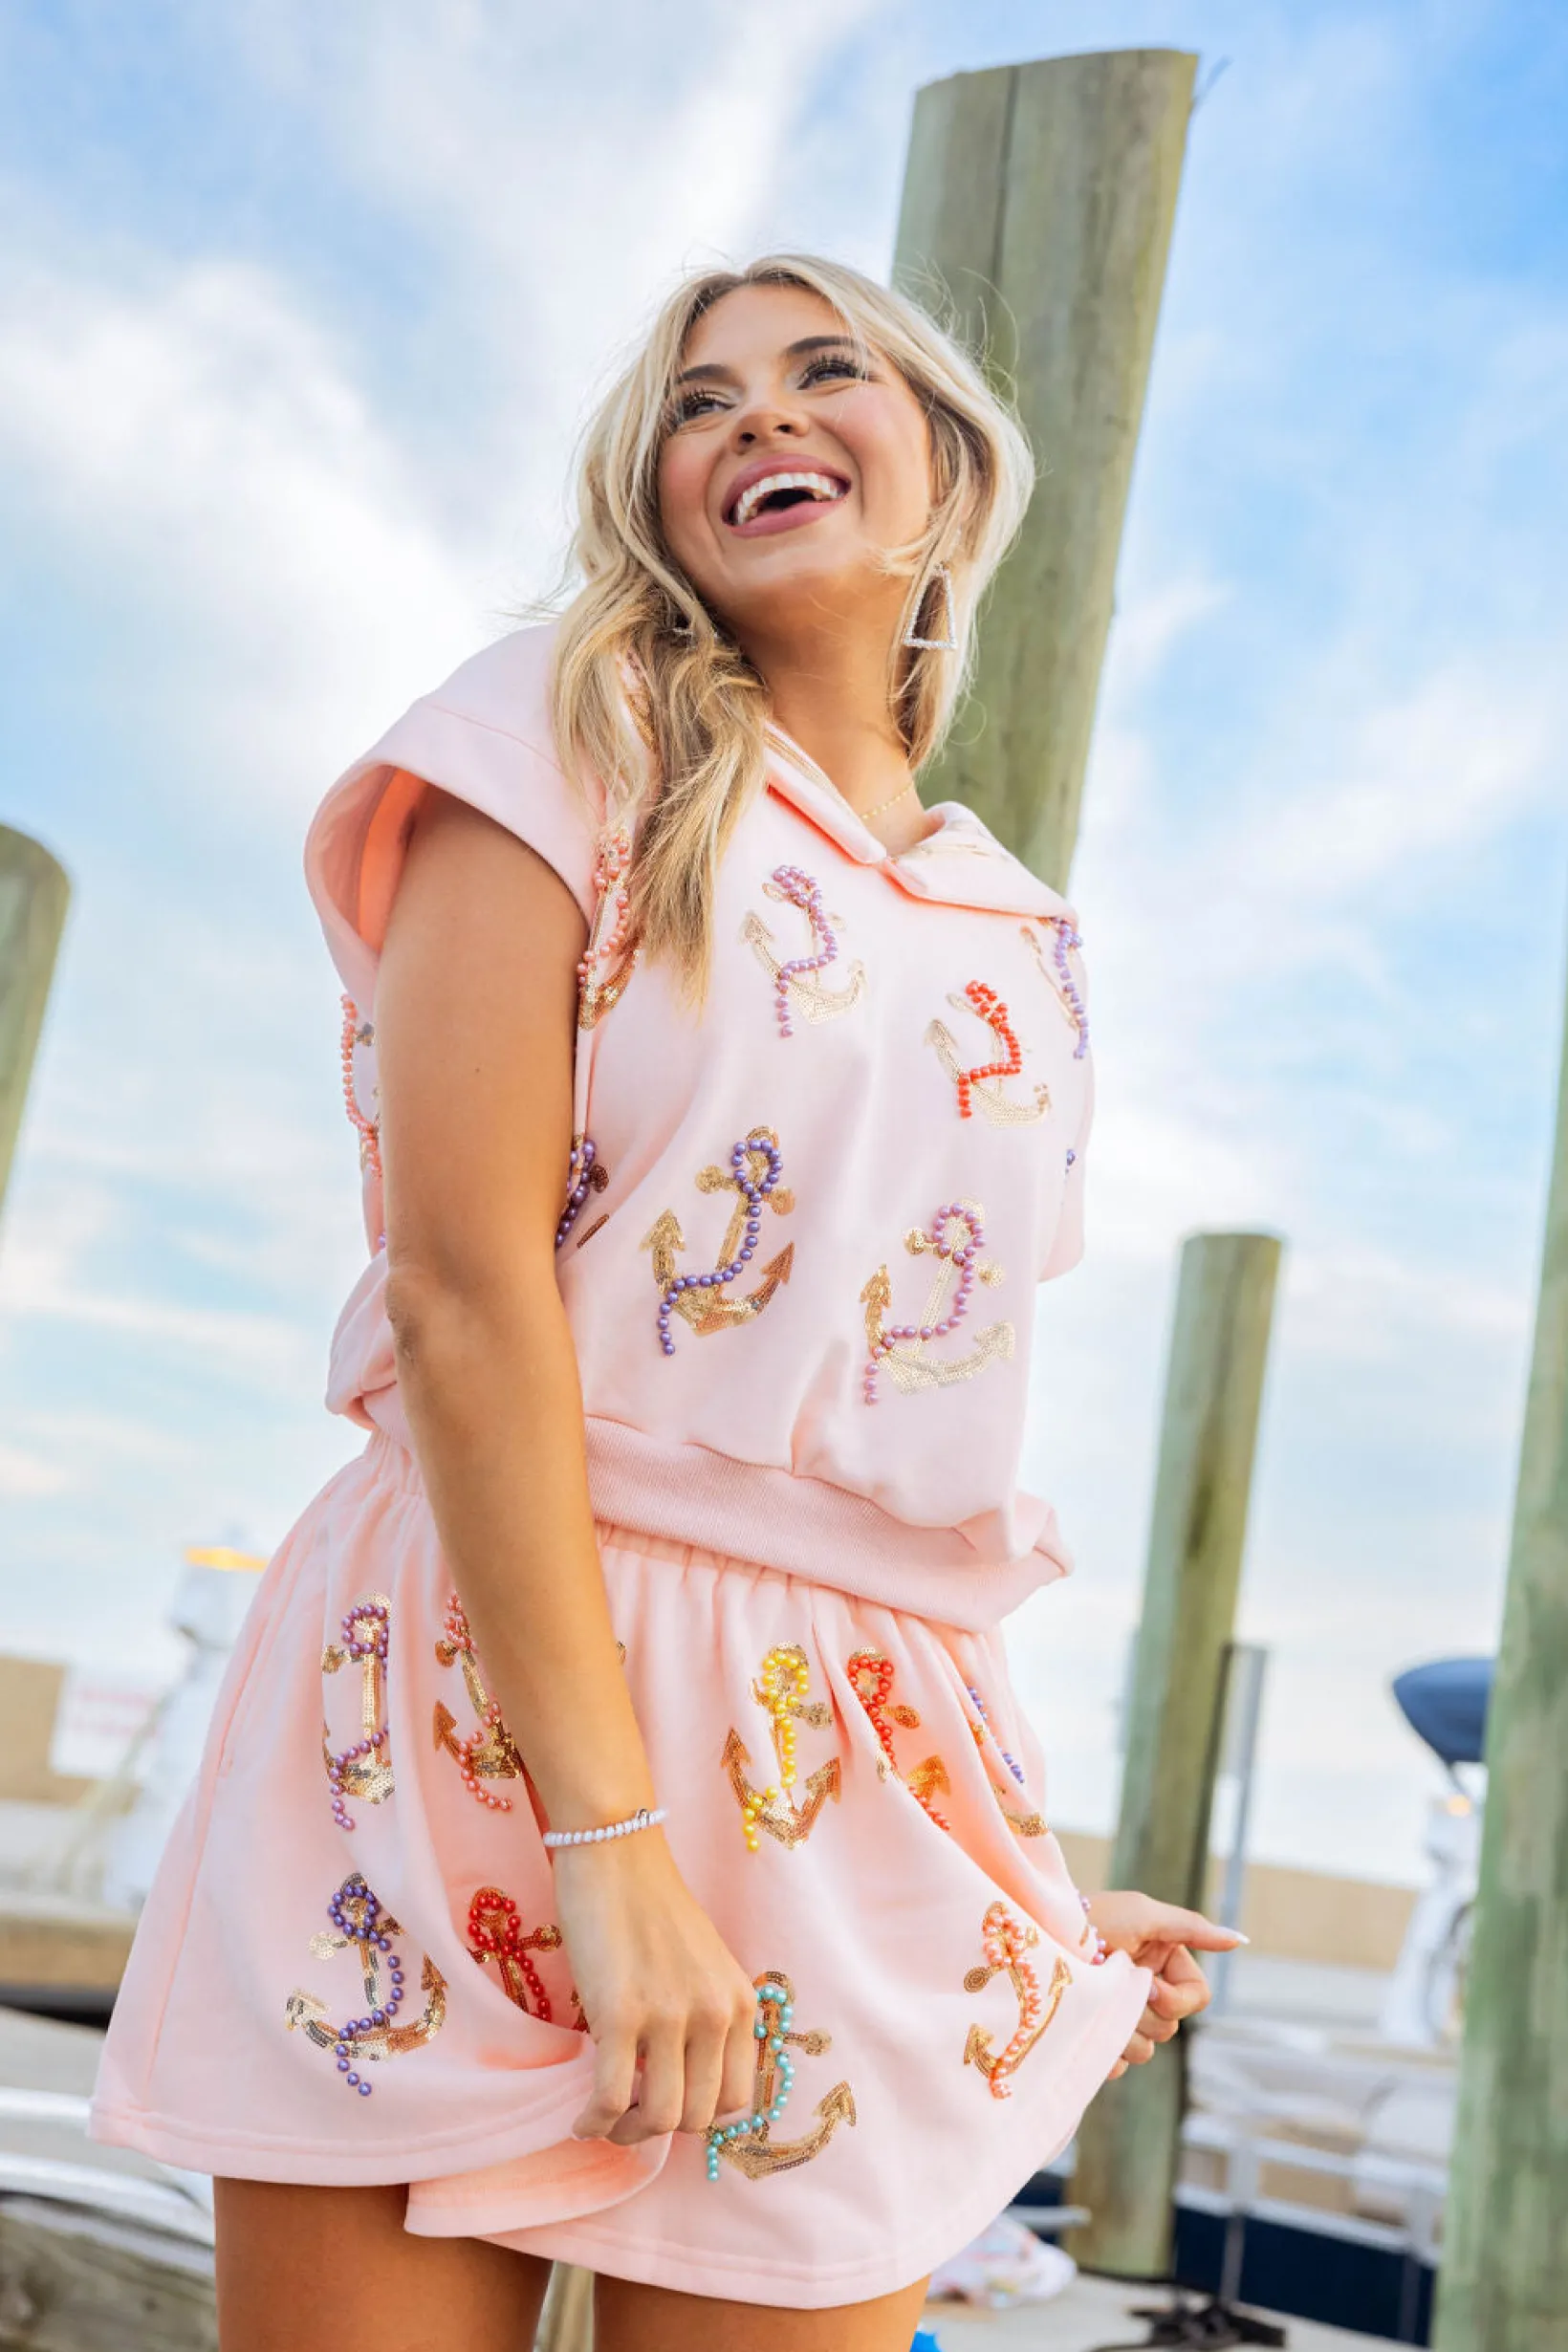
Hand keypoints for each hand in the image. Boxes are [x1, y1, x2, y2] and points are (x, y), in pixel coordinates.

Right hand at [554, 1832, 759, 2146]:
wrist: (616, 1855)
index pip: (738, 2098)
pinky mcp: (621, 2015)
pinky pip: (611, 2099)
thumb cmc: (652, 1907)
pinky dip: (594, 2122)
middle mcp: (716, 2013)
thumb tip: (679, 2084)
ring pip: (661, 2118)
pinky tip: (580, 2119)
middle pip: (700, 2117)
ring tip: (604, 2120)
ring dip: (628, 2132)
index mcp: (741, 2003)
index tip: (668, 2105)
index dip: (700, 2115)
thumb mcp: (704, 1967)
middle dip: (661, 2128)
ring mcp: (670, 2016)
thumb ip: (705, 2019)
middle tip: (629, 2117)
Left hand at [1085, 1891, 1244, 2079]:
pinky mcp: (1097, 2042)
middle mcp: (1145, 1993)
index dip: (1177, 1999)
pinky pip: (1117, 2065)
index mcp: (1163, 1965)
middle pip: (1171, 2028)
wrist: (1040, 1939)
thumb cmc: (1092, 1918)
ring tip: (1095, 2006)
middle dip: (1144, 2012)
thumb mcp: (1144, 1914)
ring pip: (1146, 2051)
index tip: (1148, 1985)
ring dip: (1122, 2031)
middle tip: (1114, 1990)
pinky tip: (1086, 2027)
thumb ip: (1192, 1928)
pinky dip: (1103, 2051)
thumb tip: (1239, 1938)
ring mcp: (1121, 2019)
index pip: (1197, 1998)